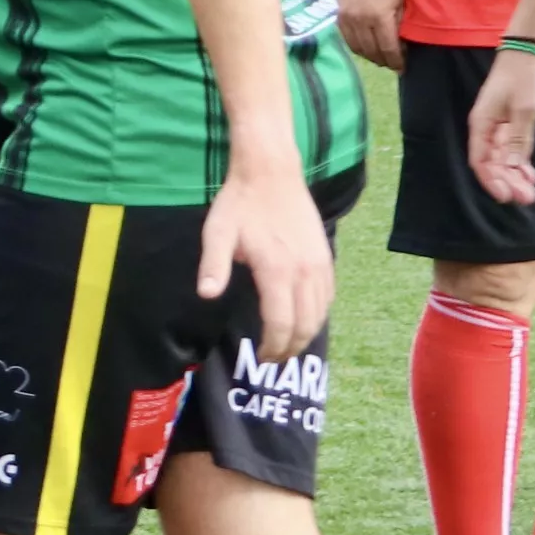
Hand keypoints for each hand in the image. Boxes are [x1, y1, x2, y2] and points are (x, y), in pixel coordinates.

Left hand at [195, 164, 333, 366]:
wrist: (271, 173)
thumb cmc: (239, 203)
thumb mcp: (217, 233)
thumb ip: (213, 266)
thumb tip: (206, 294)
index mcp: (277, 270)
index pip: (281, 323)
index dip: (273, 347)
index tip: (262, 359)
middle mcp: (304, 271)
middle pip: (304, 325)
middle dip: (290, 349)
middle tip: (274, 361)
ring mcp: (319, 264)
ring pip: (320, 313)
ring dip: (306, 335)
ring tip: (288, 347)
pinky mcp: (325, 256)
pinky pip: (328, 296)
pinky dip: (318, 315)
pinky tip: (304, 320)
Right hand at [330, 0, 402, 70]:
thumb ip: (398, 21)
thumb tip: (398, 40)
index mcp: (379, 17)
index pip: (388, 49)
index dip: (396, 61)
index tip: (403, 67)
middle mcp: (360, 20)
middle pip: (371, 52)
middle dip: (383, 61)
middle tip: (392, 64)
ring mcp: (346, 17)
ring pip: (356, 47)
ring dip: (369, 55)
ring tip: (378, 57)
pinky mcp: (337, 12)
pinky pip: (345, 36)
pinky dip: (355, 45)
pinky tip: (363, 45)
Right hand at [464, 50, 534, 208]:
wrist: (527, 53)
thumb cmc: (524, 78)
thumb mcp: (524, 110)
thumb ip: (518, 140)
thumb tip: (512, 167)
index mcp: (481, 125)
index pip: (481, 160)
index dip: (491, 180)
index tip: (507, 196)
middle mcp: (485, 129)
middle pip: (492, 163)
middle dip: (508, 182)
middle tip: (527, 199)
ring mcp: (497, 127)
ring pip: (502, 159)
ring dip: (515, 176)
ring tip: (531, 192)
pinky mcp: (509, 124)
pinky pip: (511, 149)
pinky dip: (519, 162)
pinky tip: (530, 175)